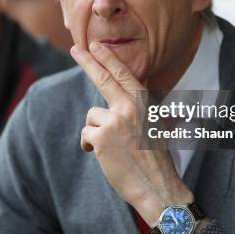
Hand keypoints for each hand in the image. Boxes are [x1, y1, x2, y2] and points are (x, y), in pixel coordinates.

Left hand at [71, 42, 193, 225]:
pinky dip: (90, 146)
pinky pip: (86, 134)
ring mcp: (114, 121)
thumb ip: (137, 110)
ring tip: (113, 148)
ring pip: (93, 116)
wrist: (158, 187)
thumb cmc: (156, 161)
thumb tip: (119, 98)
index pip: (123, 74)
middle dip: (88, 60)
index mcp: (144, 103)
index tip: (96, 45)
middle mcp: (130, 107)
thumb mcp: (154, 127)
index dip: (108, 58)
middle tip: (76, 48)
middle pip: (102, 78)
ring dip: (96, 132)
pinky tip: (106, 156)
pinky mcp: (100, 137)